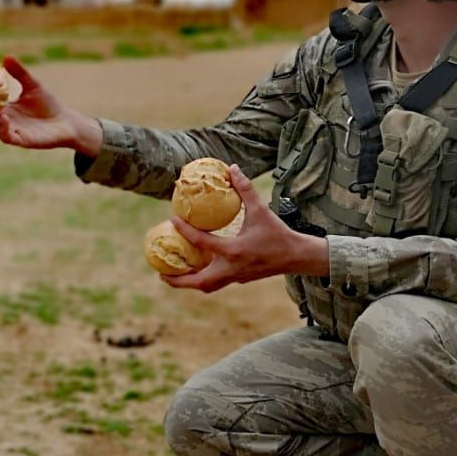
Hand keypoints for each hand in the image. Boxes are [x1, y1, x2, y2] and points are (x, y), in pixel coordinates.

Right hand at [0, 56, 102, 154]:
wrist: (65, 122)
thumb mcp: (32, 85)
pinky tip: (4, 117)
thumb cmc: (48, 105)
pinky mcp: (23, 141)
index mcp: (3, 110)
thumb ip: (19, 72)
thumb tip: (6, 56)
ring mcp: (12, 132)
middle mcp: (4, 122)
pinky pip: (8, 138)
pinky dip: (3, 129)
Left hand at [161, 166, 329, 291]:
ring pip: (206, 286)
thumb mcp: (261, 210)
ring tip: (171, 276)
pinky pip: (216, 283)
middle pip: (199, 281)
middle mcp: (232, 268)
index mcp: (234, 251)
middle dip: (177, 280)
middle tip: (160, 272)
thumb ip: (245, 190)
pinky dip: (202, 279)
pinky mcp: (240, 280)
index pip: (202, 242)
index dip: (184, 230)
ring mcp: (236, 277)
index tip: (172, 219)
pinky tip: (195, 269)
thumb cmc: (278, 233)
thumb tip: (232, 169)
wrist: (296, 256)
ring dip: (188, 283)